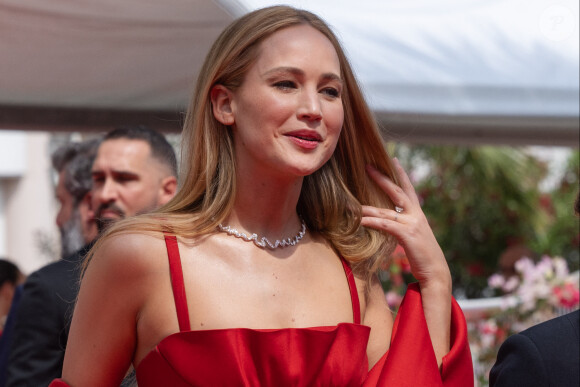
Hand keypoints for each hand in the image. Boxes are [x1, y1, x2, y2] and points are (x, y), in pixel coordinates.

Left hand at [361, 158, 449, 286]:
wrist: (436, 273)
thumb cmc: (424, 257)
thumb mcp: (415, 237)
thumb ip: (404, 227)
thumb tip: (391, 224)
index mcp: (418, 214)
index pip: (408, 189)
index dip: (400, 174)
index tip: (393, 160)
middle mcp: (416, 215)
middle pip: (397, 191)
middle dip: (382, 178)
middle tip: (367, 166)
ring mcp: (412, 224)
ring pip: (385, 211)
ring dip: (368, 208)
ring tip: (354, 204)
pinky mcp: (407, 235)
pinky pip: (386, 225)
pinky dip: (373, 222)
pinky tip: (361, 221)